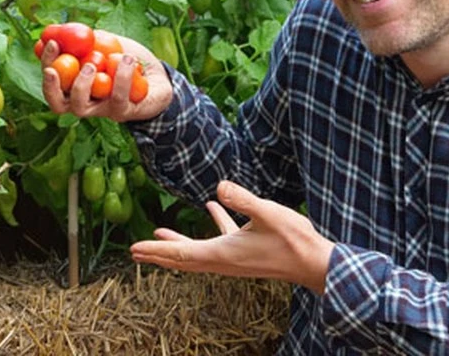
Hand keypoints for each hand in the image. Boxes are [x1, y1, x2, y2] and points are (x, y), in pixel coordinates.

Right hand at [41, 30, 172, 122]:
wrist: (159, 75)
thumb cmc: (127, 59)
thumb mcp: (106, 42)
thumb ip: (85, 37)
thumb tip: (60, 27)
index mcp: (75, 85)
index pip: (52, 80)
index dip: (46, 63)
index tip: (51, 43)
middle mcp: (85, 102)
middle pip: (57, 103)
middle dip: (51, 85)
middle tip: (55, 67)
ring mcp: (102, 110)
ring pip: (81, 108)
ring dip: (82, 84)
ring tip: (93, 62)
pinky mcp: (123, 112)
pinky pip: (117, 98)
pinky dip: (120, 77)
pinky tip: (126, 58)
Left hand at [130, 180, 334, 292]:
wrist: (314, 263)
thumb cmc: (293, 240)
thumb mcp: (267, 213)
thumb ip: (243, 199)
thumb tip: (219, 186)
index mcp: (223, 253)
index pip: (181, 253)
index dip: (156, 250)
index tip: (134, 250)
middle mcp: (224, 260)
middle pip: (182, 258)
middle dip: (158, 254)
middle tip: (135, 252)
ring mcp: (234, 258)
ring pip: (197, 252)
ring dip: (177, 244)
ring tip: (160, 234)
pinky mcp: (244, 253)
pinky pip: (219, 241)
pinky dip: (210, 226)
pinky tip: (212, 207)